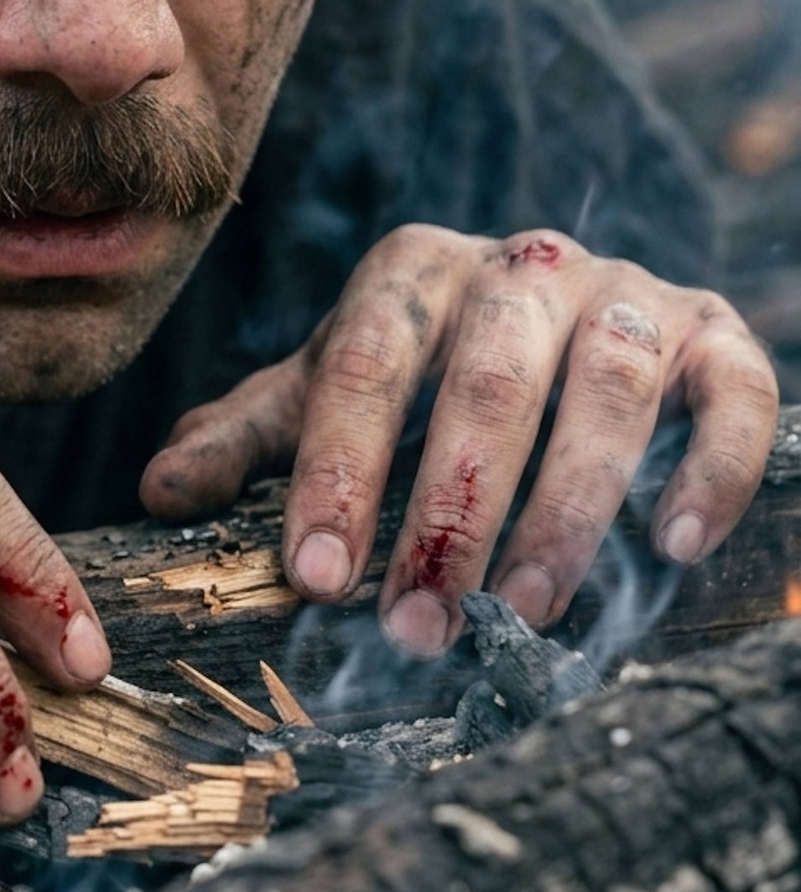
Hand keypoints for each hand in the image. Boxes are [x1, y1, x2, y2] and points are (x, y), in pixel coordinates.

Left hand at [141, 226, 777, 655]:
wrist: (573, 321)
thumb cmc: (430, 375)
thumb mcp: (334, 394)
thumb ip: (255, 436)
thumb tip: (158, 492)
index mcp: (414, 272)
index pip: (363, 363)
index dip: (335, 471)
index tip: (313, 579)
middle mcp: (523, 265)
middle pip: (488, 376)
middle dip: (447, 511)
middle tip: (418, 627)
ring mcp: (628, 293)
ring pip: (608, 385)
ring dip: (566, 507)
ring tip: (524, 610)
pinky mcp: (715, 335)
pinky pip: (733, 390)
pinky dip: (712, 467)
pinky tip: (671, 548)